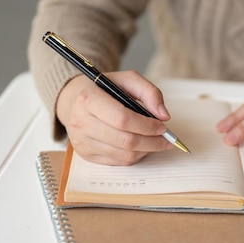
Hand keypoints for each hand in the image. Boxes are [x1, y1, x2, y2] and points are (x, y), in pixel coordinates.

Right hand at [57, 71, 173, 164]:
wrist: (77, 102)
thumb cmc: (106, 90)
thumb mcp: (127, 80)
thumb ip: (149, 92)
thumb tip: (164, 115)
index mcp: (89, 98)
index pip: (122, 118)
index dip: (146, 125)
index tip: (162, 126)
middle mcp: (81, 121)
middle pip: (125, 140)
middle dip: (152, 142)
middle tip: (166, 138)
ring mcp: (82, 141)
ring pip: (124, 154)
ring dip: (146, 150)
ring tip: (156, 141)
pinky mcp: (86, 155)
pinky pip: (118, 162)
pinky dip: (136, 156)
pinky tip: (141, 146)